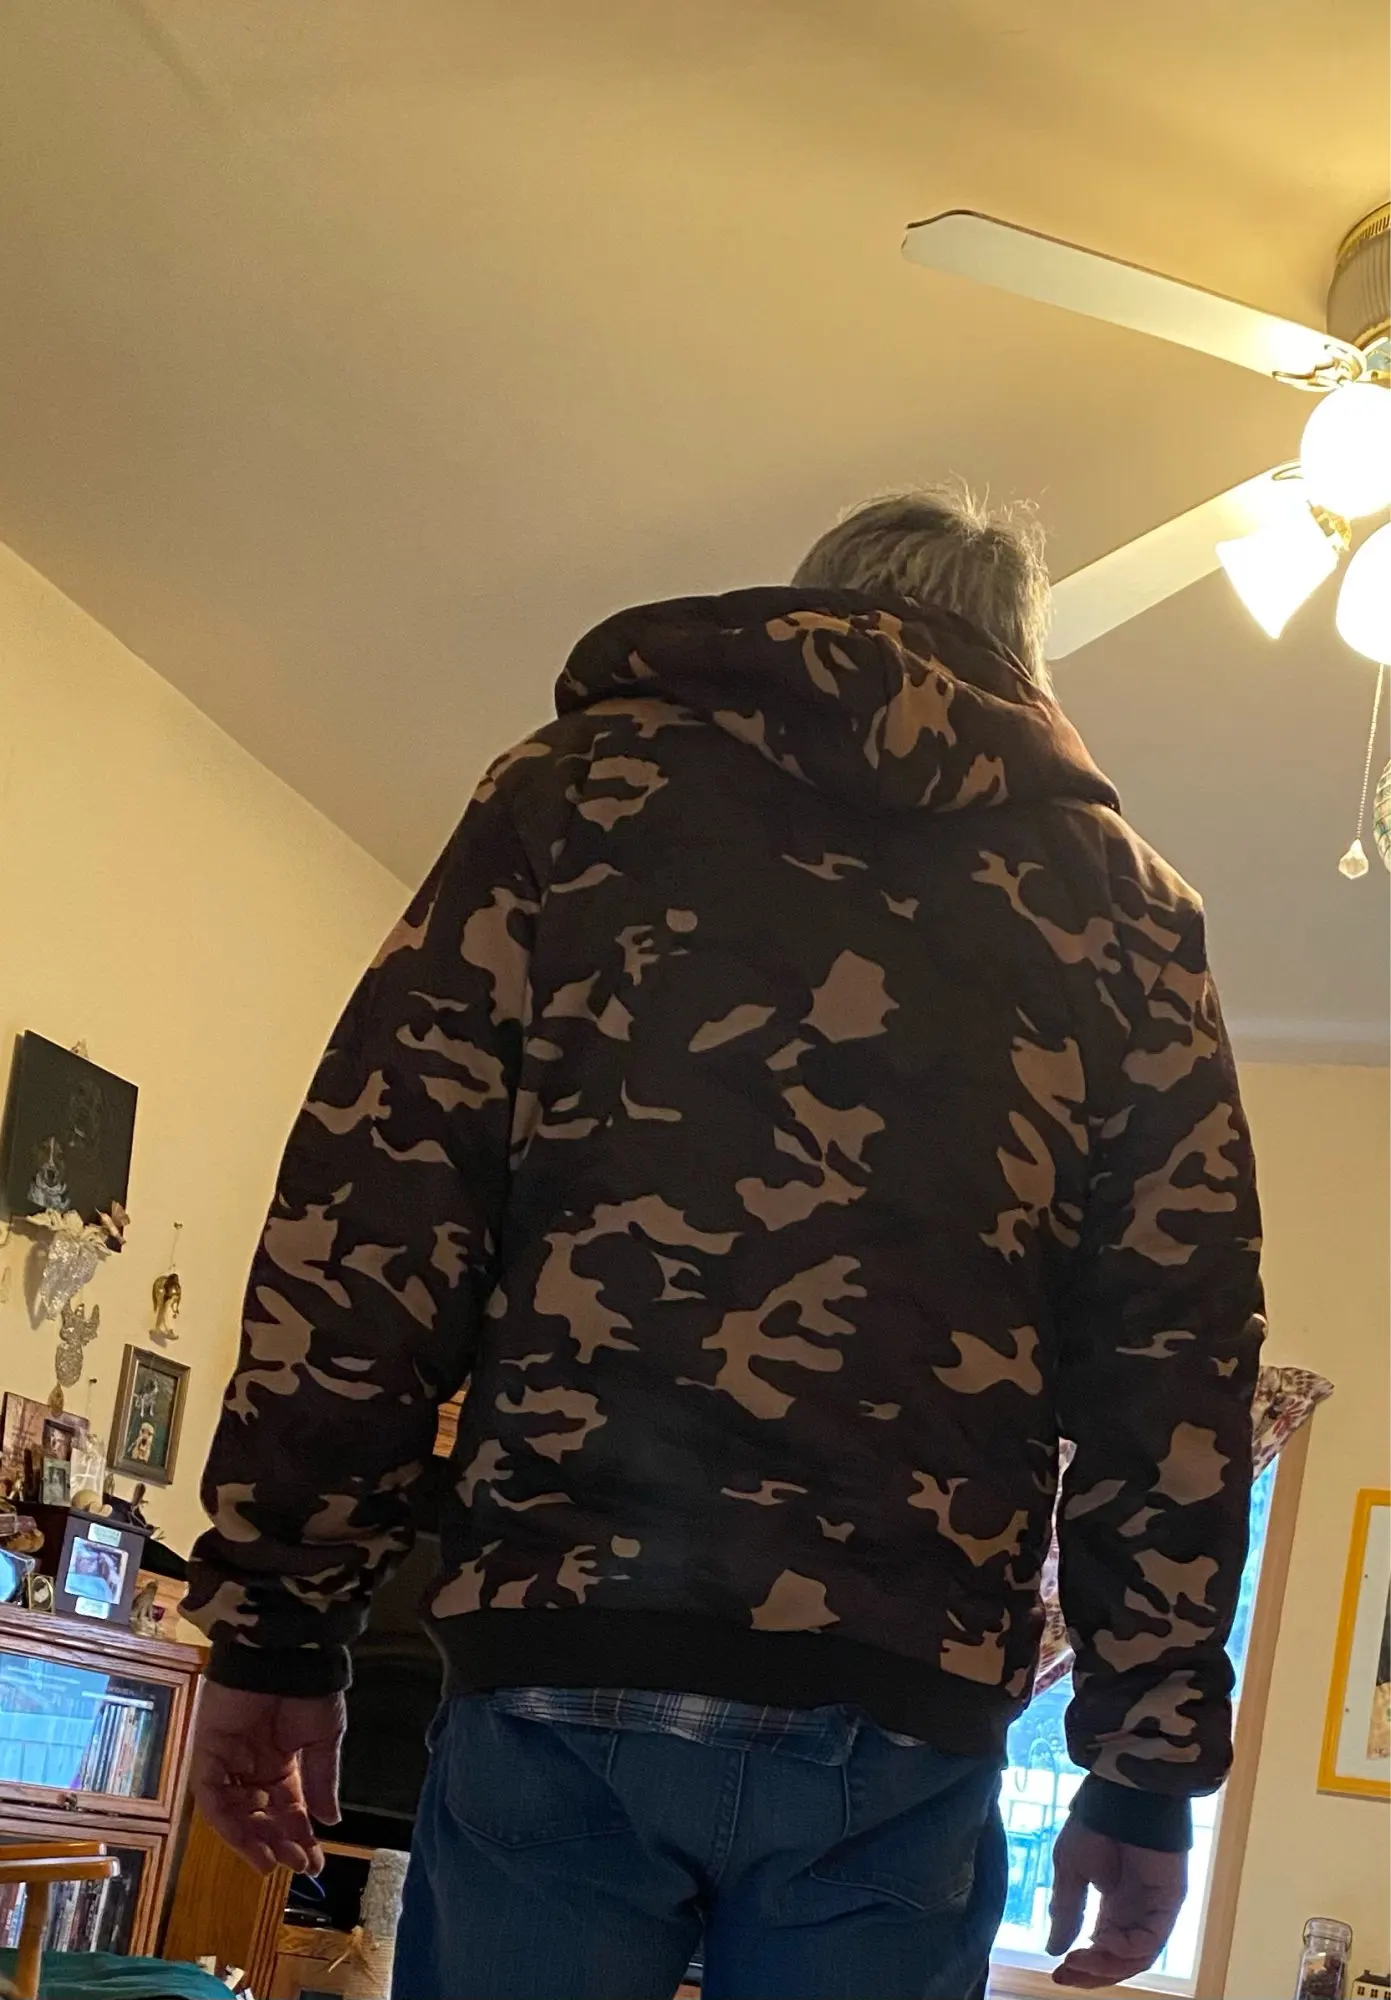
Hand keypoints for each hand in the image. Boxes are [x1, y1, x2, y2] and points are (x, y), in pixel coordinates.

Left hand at [191, 1683, 344, 1876]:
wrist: (285, 1654)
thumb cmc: (309, 1690)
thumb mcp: (324, 1738)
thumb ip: (322, 1780)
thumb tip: (331, 1821)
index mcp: (283, 1764)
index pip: (288, 1811)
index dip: (300, 1837)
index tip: (315, 1864)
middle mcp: (253, 1768)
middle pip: (260, 1817)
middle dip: (277, 1843)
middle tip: (295, 1863)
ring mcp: (228, 1762)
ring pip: (234, 1813)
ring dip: (251, 1839)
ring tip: (271, 1859)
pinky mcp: (207, 1752)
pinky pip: (212, 1795)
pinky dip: (227, 1819)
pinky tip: (248, 1838)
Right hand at [1047, 1818, 1186, 1988]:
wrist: (1119, 1796)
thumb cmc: (1094, 1823)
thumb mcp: (1070, 1869)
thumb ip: (1067, 1911)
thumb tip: (1053, 1949)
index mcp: (1113, 1903)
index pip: (1101, 1946)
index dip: (1081, 1964)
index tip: (1055, 1971)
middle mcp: (1134, 1911)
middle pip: (1119, 1959)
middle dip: (1092, 1972)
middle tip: (1065, 1975)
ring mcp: (1153, 1909)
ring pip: (1135, 1956)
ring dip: (1107, 1966)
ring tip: (1079, 1961)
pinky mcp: (1169, 1903)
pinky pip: (1152, 1940)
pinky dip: (1128, 1949)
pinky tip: (1104, 1941)